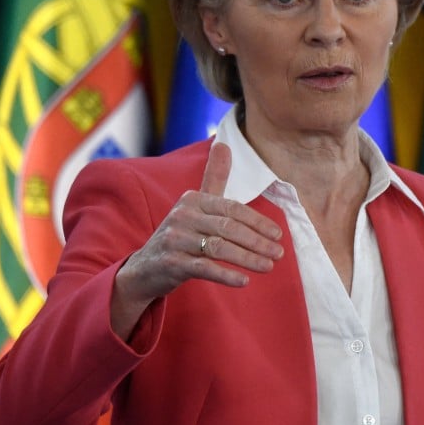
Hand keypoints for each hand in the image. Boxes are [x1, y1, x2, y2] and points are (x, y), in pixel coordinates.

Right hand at [110, 143, 283, 336]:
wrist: (145, 267)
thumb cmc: (180, 234)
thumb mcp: (195, 205)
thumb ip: (213, 177)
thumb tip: (223, 143)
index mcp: (192, 199)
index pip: (232, 208)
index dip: (258, 221)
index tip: (278, 234)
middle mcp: (182, 216)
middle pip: (228, 228)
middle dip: (257, 241)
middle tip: (278, 253)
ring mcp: (175, 240)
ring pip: (219, 248)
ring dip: (248, 258)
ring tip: (268, 266)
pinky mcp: (171, 263)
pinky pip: (204, 268)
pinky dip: (226, 275)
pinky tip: (244, 281)